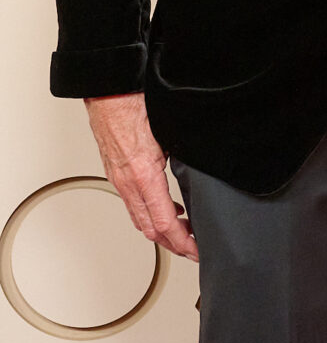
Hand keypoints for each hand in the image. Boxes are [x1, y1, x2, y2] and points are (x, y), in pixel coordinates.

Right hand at [85, 93, 198, 260]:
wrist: (108, 91)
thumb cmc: (134, 104)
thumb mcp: (170, 133)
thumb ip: (183, 157)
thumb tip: (202, 169)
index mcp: (145, 175)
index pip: (165, 223)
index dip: (183, 243)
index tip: (197, 250)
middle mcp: (129, 182)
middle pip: (151, 229)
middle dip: (174, 245)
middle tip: (193, 249)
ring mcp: (120, 179)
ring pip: (140, 219)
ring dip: (161, 232)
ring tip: (183, 234)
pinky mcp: (117, 172)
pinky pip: (133, 203)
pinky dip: (150, 214)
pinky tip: (165, 208)